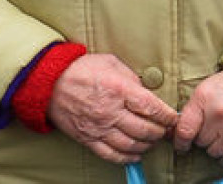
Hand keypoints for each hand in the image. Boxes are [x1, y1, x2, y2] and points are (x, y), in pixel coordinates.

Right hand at [48, 54, 177, 164]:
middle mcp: (110, 112)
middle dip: (160, 132)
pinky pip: (110, 154)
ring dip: (146, 146)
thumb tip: (146, 91)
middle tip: (166, 131)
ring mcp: (98, 127)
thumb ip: (131, 78)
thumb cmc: (82, 70)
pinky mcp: (87, 139)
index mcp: (119, 90)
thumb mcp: (112, 63)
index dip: (166, 116)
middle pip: (144, 129)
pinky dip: (126, 158)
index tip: (173, 118)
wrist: (49, 84)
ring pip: (130, 144)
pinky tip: (135, 155)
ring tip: (153, 142)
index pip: (151, 108)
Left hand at [174, 64, 222, 164]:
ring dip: (214, 146)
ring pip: (213, 152)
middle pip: (200, 142)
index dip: (180, 142)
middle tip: (210, 127)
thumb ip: (191, 111)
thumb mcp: (206, 88)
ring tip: (220, 133)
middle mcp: (219, 112)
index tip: (182, 144)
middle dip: (202, 137)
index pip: (184, 131)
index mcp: (204, 98)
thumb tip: (178, 133)